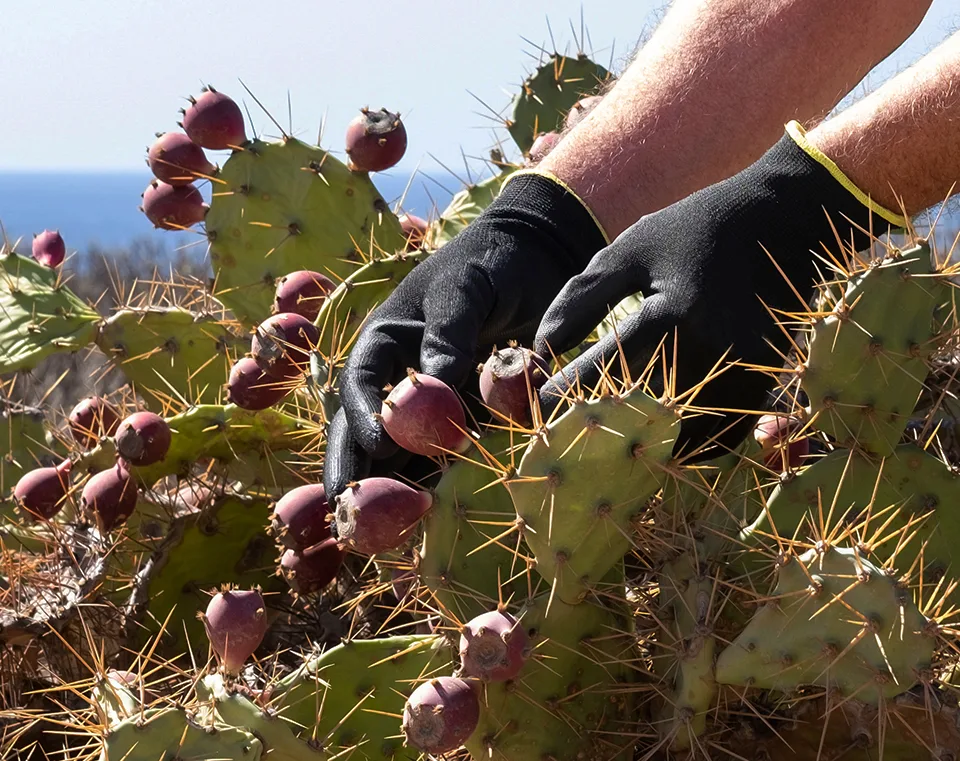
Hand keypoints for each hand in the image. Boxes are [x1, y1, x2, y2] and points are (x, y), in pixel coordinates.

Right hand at [324, 172, 607, 496]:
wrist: (537, 260)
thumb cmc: (492, 263)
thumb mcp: (465, 287)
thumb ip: (449, 330)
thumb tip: (433, 382)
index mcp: (386, 341)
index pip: (360, 385)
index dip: (359, 418)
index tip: (375, 449)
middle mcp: (401, 377)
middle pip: (369, 430)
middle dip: (359, 471)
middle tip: (353, 515)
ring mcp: (433, 403)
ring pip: (405, 452)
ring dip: (398, 487)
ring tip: (392, 530)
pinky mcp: (466, 418)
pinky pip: (449, 454)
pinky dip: (442, 482)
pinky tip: (441, 515)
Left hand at [535, 124, 902, 459]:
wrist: (786, 220)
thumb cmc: (696, 230)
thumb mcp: (632, 248)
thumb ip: (583, 297)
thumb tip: (541, 349)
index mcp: (671, 313)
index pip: (599, 371)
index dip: (558, 396)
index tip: (530, 412)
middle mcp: (710, 352)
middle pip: (637, 416)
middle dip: (594, 429)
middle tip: (560, 438)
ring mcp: (742, 375)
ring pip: (677, 436)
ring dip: (640, 445)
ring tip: (604, 447)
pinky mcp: (764, 386)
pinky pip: (716, 438)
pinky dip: (683, 444)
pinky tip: (656, 440)